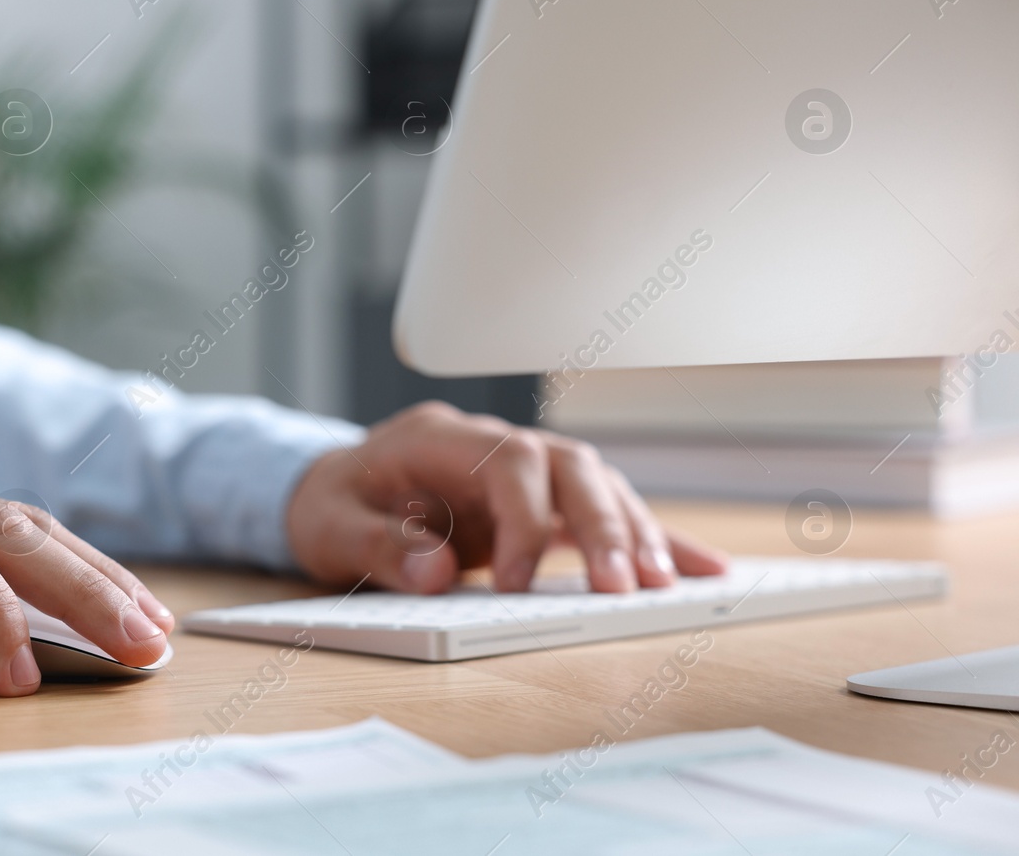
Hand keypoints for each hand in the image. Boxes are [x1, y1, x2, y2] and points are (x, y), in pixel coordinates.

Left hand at [286, 402, 727, 594]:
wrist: (333, 491)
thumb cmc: (333, 503)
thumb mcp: (331, 527)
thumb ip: (378, 546)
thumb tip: (434, 569)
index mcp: (438, 439)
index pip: (507, 462)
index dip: (523, 519)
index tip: (515, 583)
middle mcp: (491, 446)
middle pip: (568, 466)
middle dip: (601, 524)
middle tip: (622, 587)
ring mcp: (521, 471)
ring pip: (596, 485)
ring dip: (633, 533)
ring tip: (665, 586)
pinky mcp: (539, 503)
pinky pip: (602, 514)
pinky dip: (648, 539)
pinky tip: (695, 570)